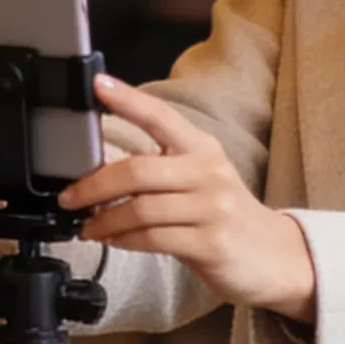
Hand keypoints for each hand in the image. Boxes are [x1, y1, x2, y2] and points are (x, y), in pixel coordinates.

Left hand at [58, 74, 316, 319]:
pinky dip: (124, 240)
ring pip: (141, 209)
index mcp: (202, 148)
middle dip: (94, 185)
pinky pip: (153, 239)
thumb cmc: (225, 218)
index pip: (160, 115)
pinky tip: (113, 240)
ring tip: (88, 227)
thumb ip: (160, 170)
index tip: (95, 85)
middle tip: (70, 197)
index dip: (127, 99)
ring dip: (105, 220)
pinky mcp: (210, 243)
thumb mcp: (201, 180)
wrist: (275, 258)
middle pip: (138, 171)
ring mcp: (212, 209)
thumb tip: (100, 171)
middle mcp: (209, 172)